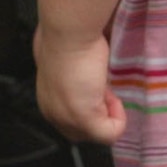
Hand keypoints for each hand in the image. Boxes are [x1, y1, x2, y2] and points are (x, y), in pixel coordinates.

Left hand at [33, 26, 125, 145]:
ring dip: (109, 111)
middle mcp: (52, 113)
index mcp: (47, 100)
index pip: (72, 122)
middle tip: (102, 86)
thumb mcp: (70, 64)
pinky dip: (119, 118)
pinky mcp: (83, 118)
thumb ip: (76, 83)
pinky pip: (110, 134)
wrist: (69, 31)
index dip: (92, 105)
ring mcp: (66, 118)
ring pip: (99, 134)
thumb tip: (90, 86)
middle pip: (85, 133)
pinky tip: (109, 94)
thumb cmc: (69, 39)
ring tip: (103, 86)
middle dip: (100, 112)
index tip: (96, 83)